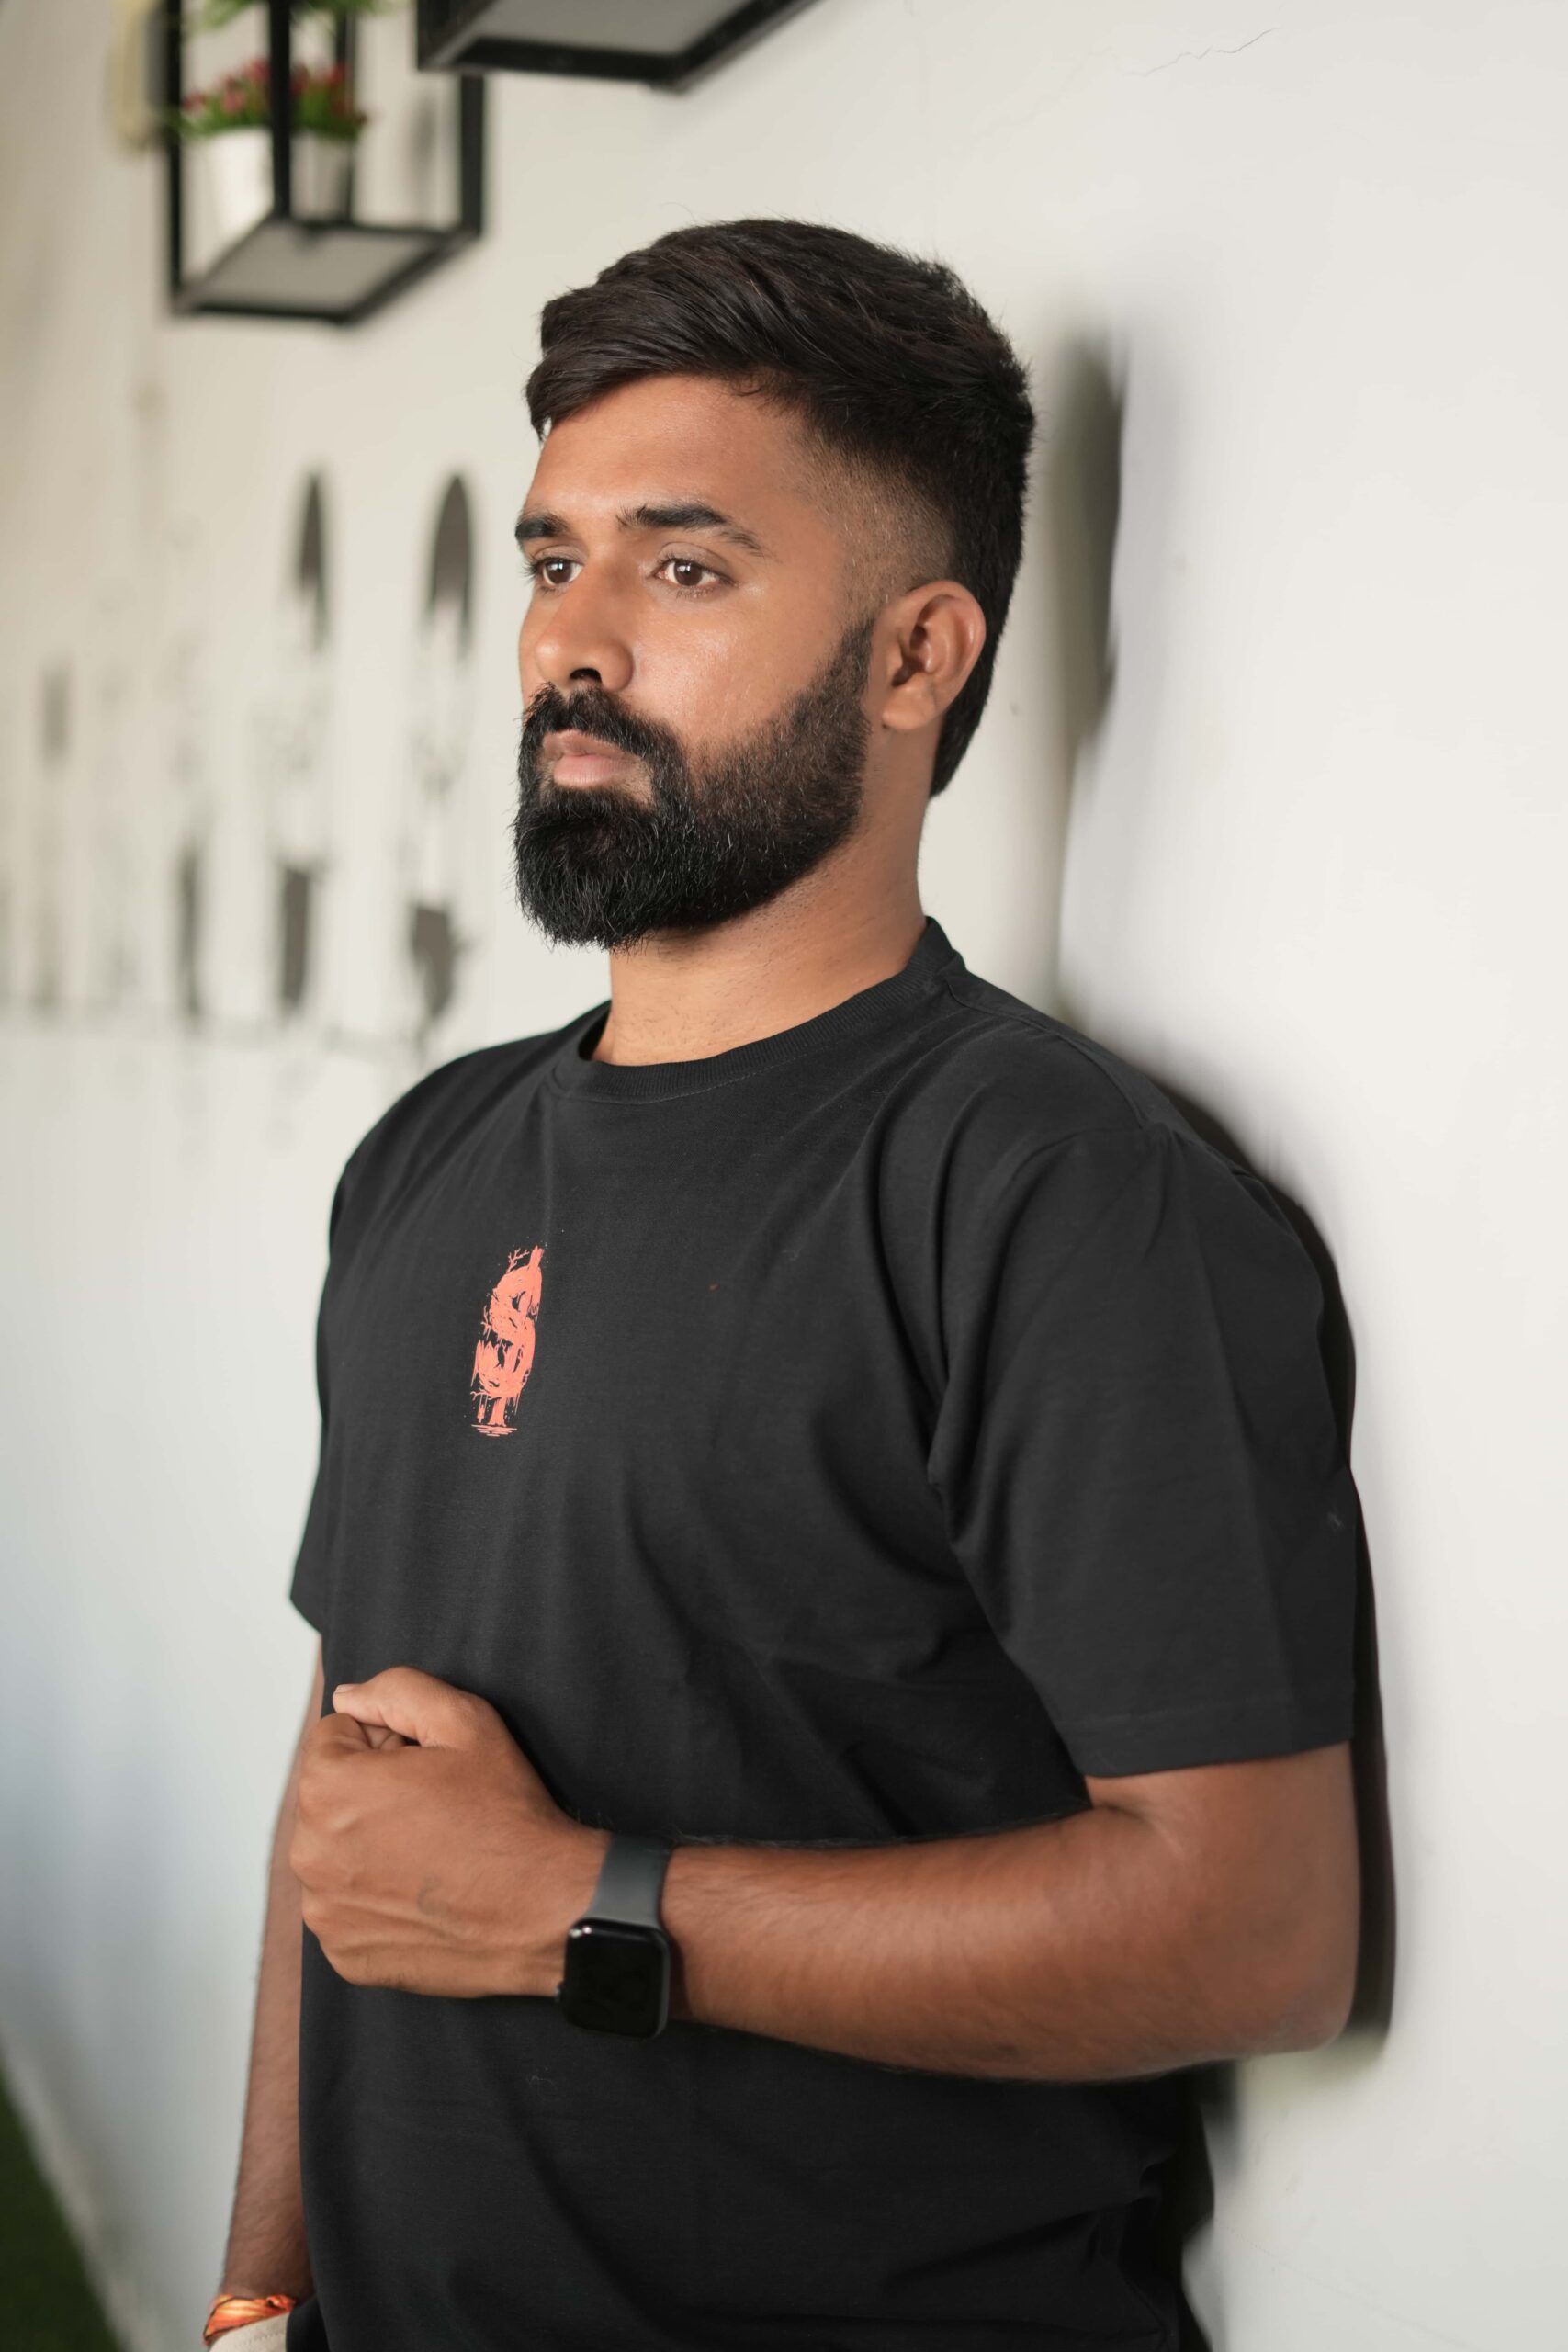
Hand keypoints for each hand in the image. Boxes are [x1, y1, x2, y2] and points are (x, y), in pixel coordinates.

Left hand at [290, 1666, 606, 1998]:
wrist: (543, 1908)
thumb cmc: (506, 1817)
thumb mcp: (465, 1721)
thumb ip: (396, 1690)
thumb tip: (348, 1697)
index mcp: (329, 1789)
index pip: (334, 1738)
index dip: (384, 1742)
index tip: (423, 1768)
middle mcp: (310, 1853)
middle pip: (329, 1796)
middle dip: (370, 1792)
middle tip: (432, 1808)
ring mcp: (325, 1911)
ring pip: (335, 1852)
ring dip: (368, 1845)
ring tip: (429, 1850)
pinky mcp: (343, 1952)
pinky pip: (346, 1906)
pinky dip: (375, 1897)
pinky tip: (422, 1891)